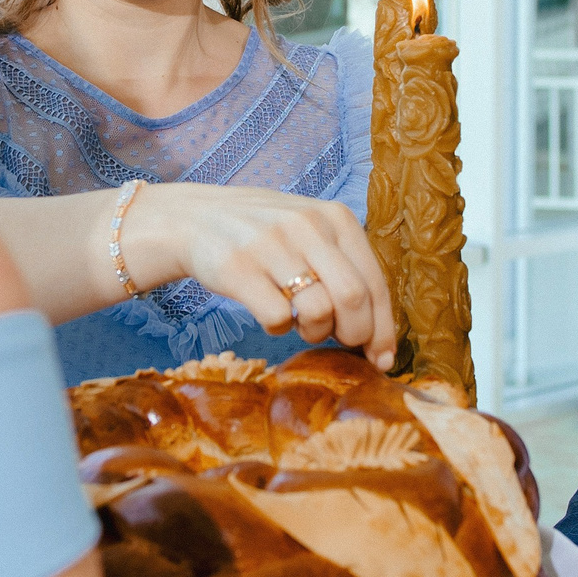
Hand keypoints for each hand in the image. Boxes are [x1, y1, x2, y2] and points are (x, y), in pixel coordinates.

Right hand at [115, 184, 396, 370]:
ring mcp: (271, 244)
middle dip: (354, 334)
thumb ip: (347, 270)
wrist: (193, 219)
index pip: (375, 282)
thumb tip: (381, 339)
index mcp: (335, 217)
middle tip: (338, 341)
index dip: (383, 329)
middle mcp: (307, 225)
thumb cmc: (265, 237)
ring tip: (301, 324)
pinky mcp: (238, 267)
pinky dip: (279, 328)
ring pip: (318, 311)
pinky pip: (277, 318)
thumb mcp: (312, 234)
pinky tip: (270, 314)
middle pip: (354, 299)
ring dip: (315, 332)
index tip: (381, 358)